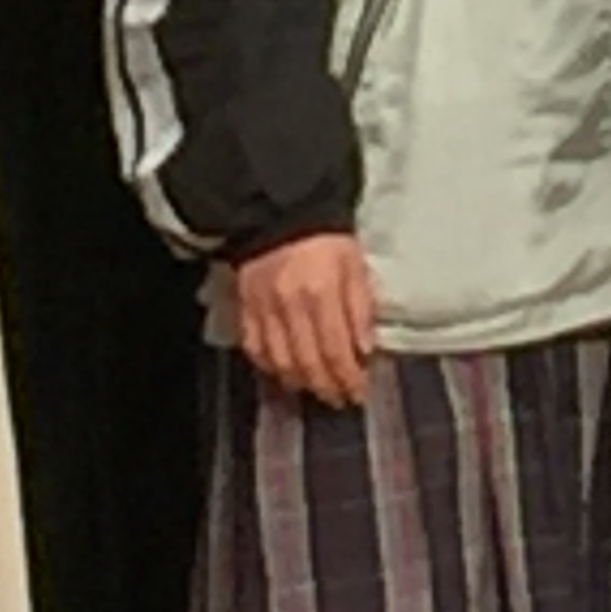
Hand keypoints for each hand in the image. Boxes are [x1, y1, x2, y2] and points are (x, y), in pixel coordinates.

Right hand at [235, 232, 377, 407]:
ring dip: (299, 383)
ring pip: (280, 362)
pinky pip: (254, 348)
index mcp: (322, 293)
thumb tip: (365, 350)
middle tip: (339, 399)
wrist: (280, 212)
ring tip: (315, 390)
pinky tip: (284, 373)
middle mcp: (290, 306)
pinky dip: (269, 367)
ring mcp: (263, 309)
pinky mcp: (245, 307)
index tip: (358, 393)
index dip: (348, 378)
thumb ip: (361, 308)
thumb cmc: (325, 239)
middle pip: (308, 362)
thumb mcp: (355, 265)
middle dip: (326, 387)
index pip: (336, 350)